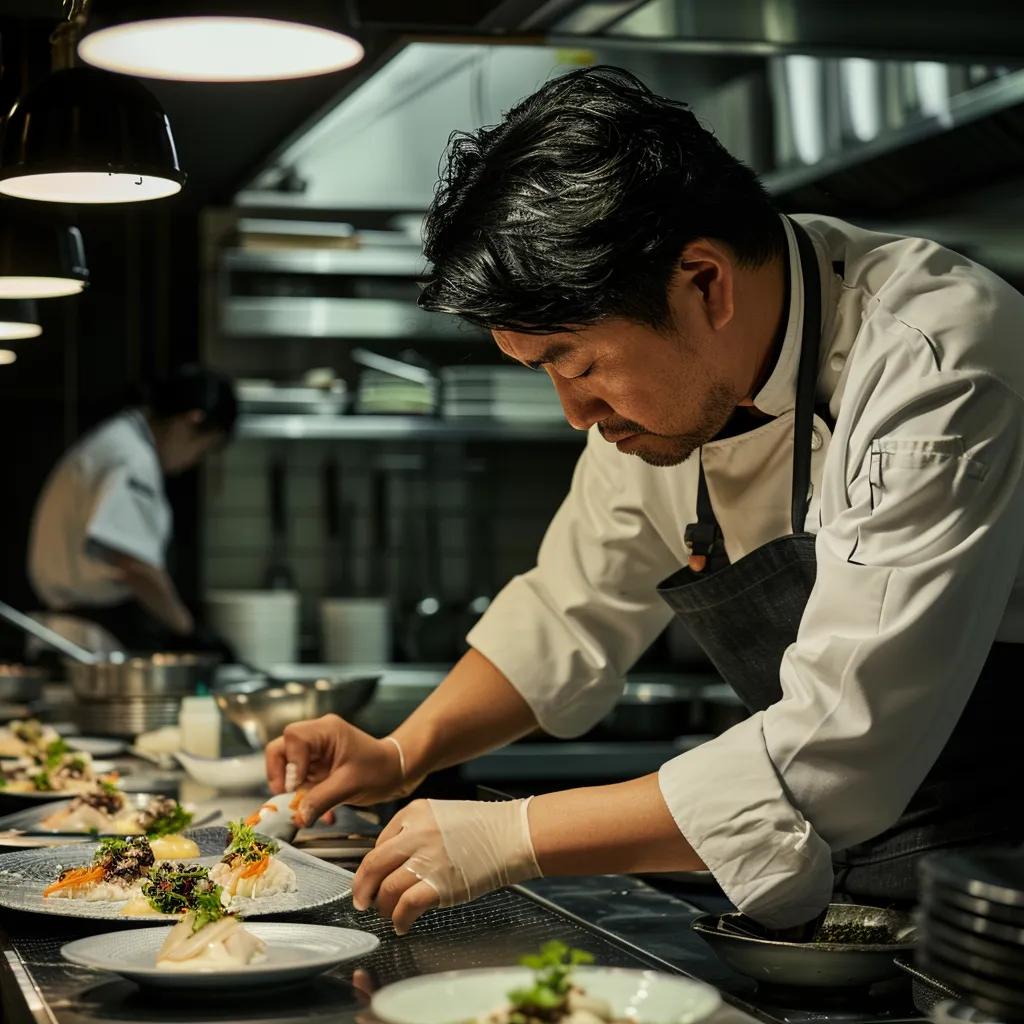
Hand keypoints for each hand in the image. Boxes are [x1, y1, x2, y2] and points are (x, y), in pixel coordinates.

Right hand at [264, 715, 406, 823]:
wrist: (394, 771)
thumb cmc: (379, 770)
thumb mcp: (350, 786)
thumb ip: (322, 800)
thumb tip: (298, 817)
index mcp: (326, 730)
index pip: (293, 738)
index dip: (289, 763)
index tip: (296, 785)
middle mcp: (317, 736)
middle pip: (281, 747)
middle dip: (279, 773)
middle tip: (287, 795)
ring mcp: (314, 751)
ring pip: (284, 763)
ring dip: (288, 786)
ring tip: (300, 802)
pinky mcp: (315, 765)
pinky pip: (295, 777)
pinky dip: (298, 793)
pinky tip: (311, 806)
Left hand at [352, 797, 540, 934]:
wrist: (514, 834)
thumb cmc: (485, 827)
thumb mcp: (442, 815)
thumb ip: (416, 832)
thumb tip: (393, 862)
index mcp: (414, 812)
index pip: (379, 843)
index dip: (373, 866)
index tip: (373, 878)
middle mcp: (415, 833)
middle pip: (372, 865)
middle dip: (363, 888)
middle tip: (362, 901)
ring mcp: (427, 859)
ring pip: (386, 889)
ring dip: (383, 907)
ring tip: (389, 913)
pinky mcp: (439, 885)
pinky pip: (405, 907)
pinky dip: (399, 920)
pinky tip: (402, 924)